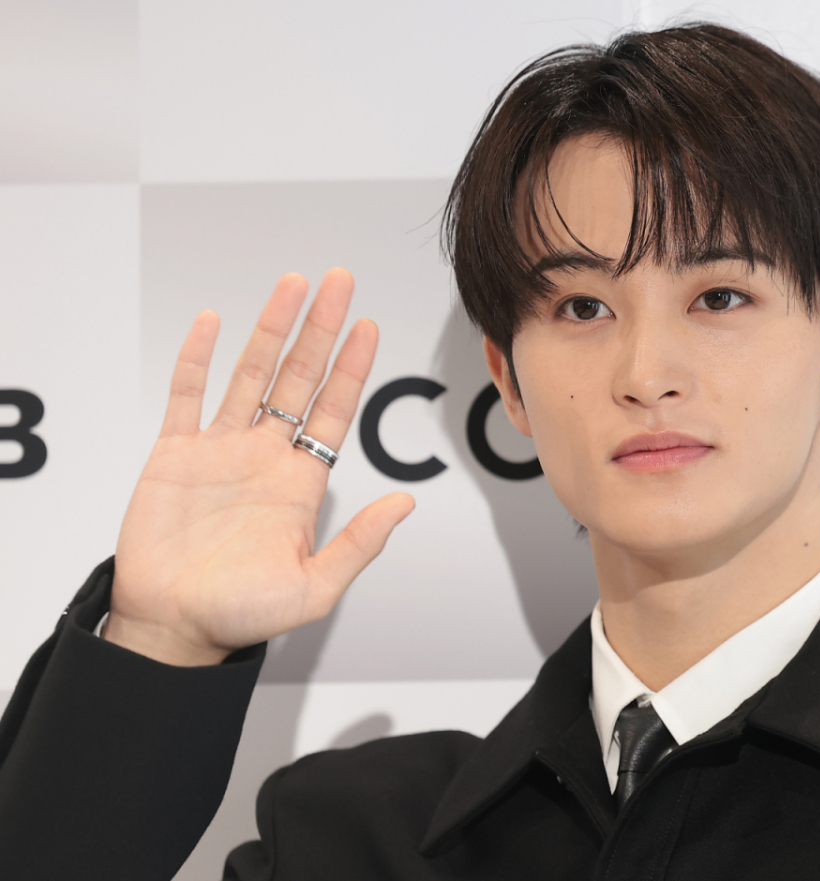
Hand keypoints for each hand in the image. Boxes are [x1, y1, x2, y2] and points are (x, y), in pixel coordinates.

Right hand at [105, 269, 414, 665]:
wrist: (173, 628)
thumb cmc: (241, 614)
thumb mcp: (315, 587)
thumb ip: (359, 543)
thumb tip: (406, 505)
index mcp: (301, 482)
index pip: (333, 410)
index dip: (351, 368)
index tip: (367, 327)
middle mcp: (265, 456)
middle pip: (298, 378)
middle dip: (319, 330)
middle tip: (338, 283)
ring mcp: (220, 450)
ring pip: (249, 374)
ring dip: (270, 329)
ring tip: (291, 286)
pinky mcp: (174, 454)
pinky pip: (186, 396)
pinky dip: (198, 358)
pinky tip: (212, 322)